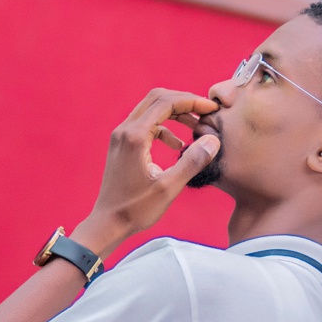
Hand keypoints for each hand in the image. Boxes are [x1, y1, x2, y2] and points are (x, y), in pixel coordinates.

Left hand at [77, 89, 221, 256]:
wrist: (108, 222)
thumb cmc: (136, 209)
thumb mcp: (169, 187)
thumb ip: (192, 162)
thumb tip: (212, 140)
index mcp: (136, 137)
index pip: (165, 103)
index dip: (192, 101)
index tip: (212, 109)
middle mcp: (125, 130)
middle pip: (157, 99)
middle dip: (184, 101)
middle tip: (206, 112)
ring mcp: (121, 136)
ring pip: (151, 110)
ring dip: (175, 113)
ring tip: (196, 127)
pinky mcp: (122, 145)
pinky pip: (145, 125)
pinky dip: (165, 128)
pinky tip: (177, 145)